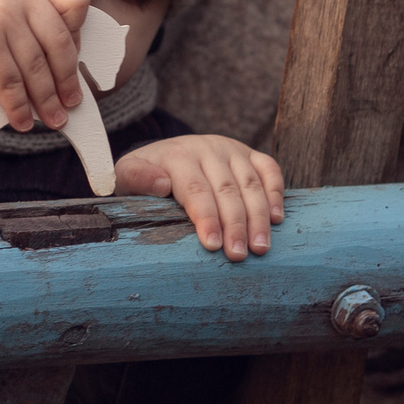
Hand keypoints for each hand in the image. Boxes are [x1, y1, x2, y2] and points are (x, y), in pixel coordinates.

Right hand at [0, 0, 91, 130]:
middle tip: (73, 103)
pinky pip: (11, 83)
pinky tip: (23, 121)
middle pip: (59, 44)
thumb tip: (69, 72)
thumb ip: (37, 21)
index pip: (76, 2)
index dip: (80, 31)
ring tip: (55, 120)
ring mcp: (1, 18)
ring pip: (36, 68)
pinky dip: (19, 107)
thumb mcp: (8, 2)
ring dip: (47, 100)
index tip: (75, 55)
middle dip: (67, 79)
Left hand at [115, 135, 285, 260]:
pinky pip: (269, 169)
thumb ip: (137, 178)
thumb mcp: (127, 175)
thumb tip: (162, 184)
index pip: (195, 189)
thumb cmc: (145, 174)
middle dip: (235, 225)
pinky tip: (276, 218)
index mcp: (178, 155)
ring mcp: (232, 150)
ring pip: (251, 183)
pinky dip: (276, 192)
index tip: (212, 245)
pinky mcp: (249, 153)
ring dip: (259, 216)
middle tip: (239, 255)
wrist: (164, 153)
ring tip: (260, 247)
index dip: (206, 218)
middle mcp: (208, 148)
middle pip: (226, 190)